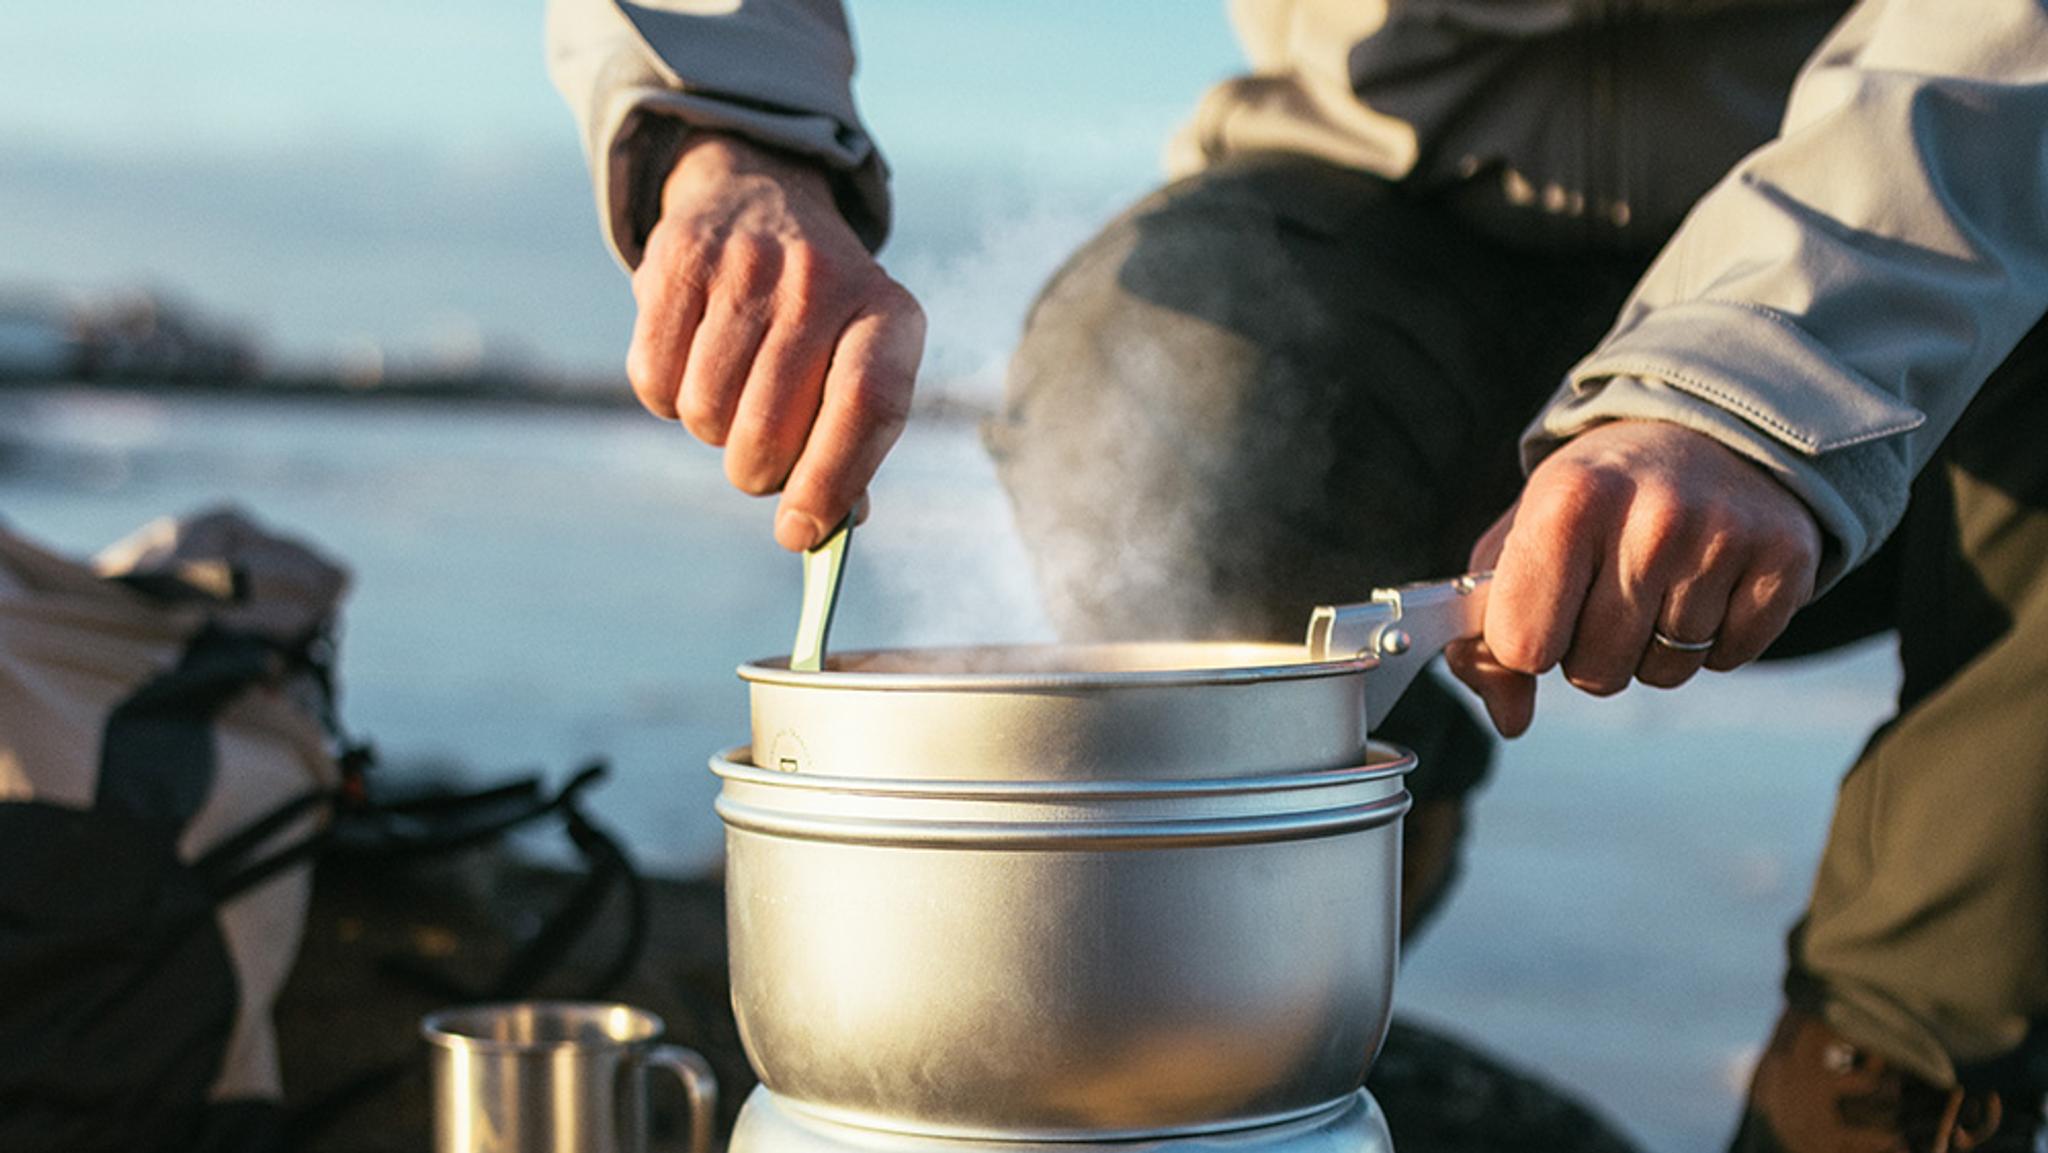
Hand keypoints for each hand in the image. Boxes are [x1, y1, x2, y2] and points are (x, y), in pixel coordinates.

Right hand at [627, 133, 925, 550]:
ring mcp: (748, 263)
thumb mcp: (860, 362)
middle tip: (759, 462)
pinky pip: (654, 379)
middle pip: (769, 427)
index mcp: (888, 314)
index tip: (799, 532)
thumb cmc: (819, 319)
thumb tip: (825, 530)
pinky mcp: (679, 259)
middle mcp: (821, 281)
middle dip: (756, 471)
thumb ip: (852, 446)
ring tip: (732, 394)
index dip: (830, 482)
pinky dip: (666, 397)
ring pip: (706, 410)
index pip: (865, 406)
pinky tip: (693, 364)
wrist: (761, 200)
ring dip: (711, 431)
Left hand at [1446, 420, 1822, 736]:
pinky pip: (1728, 660)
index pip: (1523, 646)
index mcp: (1568, 501)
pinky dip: (1712, 639)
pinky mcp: (1785, 560)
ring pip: (1662, 673)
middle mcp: (1651, 517)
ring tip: (1659, 577)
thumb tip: (1510, 720)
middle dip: (1590, 650)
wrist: (1709, 430)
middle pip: (1594, 672)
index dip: (1528, 643)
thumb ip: (1487, 631)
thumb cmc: (1597, 498)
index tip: (1544, 607)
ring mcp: (1724, 538)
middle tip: (1607, 586)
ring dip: (1652, 646)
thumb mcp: (1523, 536)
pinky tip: (1707, 581)